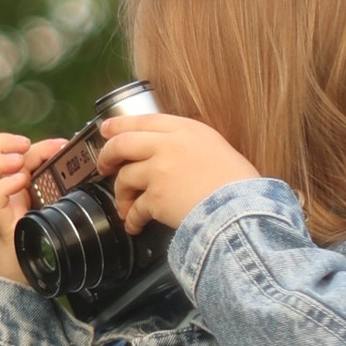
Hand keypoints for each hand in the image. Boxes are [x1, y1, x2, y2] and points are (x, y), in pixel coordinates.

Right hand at [0, 130, 43, 284]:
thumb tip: (60, 146)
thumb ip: (48, 171)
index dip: (8, 140)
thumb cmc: (45, 234)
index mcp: (6, 185)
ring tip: (20, 165)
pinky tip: (21, 184)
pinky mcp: (3, 225)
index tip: (31, 142)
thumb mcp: (49, 194)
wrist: (39, 272)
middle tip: (23, 149)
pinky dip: (4, 186)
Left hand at [95, 108, 256, 232]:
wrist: (242, 210)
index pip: (144, 119)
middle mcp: (169, 145)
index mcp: (187, 129)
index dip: (120, 124)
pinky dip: (132, 220)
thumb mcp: (216, 148)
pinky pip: (134, 209)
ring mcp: (159, 171)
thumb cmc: (238, 183)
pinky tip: (134, 225)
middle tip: (103, 166)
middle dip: (107, 155)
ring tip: (125, 206)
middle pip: (123, 143)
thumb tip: (167, 154)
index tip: (107, 129)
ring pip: (124, 178)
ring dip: (121, 194)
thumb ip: (189, 145)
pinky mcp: (155, 198)